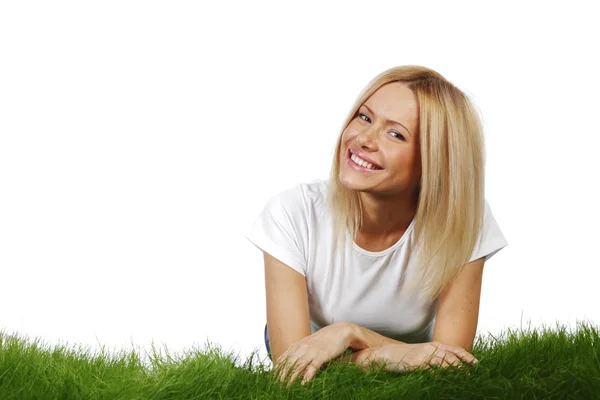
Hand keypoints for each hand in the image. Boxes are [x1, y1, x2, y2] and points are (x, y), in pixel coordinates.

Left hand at [272, 322, 352, 386]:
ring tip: (285, 388)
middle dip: (280, 375)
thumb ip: (301, 354)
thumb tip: (295, 369)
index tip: (271, 378)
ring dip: (290, 378)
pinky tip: (303, 385)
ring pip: (297, 366)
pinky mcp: (321, 355)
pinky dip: (307, 377)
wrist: (340, 331)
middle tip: (275, 385)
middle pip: (287, 363)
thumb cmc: (325, 340)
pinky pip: (312, 368)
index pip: (283, 358)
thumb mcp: (310, 345)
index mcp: (298, 345)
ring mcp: (311, 351)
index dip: (276, 369)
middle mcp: (302, 347)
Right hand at [352, 341, 477, 373]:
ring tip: (464, 380)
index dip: (466, 356)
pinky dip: (441, 376)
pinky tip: (446, 381)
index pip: (454, 349)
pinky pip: (433, 370)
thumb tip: (448, 367)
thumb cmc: (405, 356)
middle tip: (472, 376)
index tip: (476, 363)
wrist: (387, 354)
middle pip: (452, 357)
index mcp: (433, 345)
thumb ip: (434, 358)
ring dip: (456, 371)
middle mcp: (430, 348)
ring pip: (445, 363)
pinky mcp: (418, 363)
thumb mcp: (421, 354)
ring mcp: (424, 355)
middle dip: (464, 367)